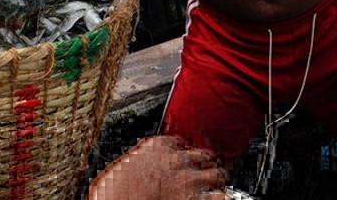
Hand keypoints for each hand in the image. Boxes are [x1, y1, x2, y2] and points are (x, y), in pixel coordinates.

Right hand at [88, 136, 226, 199]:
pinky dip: (222, 198)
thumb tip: (141, 166)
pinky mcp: (195, 199)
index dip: (183, 151)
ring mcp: (188, 179)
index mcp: (157, 146)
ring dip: (217, 179)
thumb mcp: (122, 166)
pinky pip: (220, 197)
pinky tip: (222, 199)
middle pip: (203, 155)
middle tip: (207, 170)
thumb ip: (140, 161)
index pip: (179, 142)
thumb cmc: (114, 190)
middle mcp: (177, 159)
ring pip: (216, 173)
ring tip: (217, 184)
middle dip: (205, 163)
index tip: (184, 156)